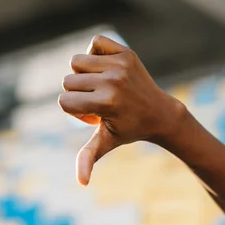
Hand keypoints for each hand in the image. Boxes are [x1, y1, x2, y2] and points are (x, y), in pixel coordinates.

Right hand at [59, 35, 186, 185]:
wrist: (160, 112)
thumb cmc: (129, 129)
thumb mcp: (106, 143)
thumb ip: (88, 158)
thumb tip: (81, 182)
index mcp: (105, 103)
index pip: (64, 101)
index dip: (74, 111)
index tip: (94, 116)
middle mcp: (111, 81)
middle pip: (68, 81)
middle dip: (78, 93)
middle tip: (99, 102)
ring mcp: (119, 65)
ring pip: (76, 61)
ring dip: (83, 73)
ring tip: (100, 85)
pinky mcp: (126, 52)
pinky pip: (95, 42)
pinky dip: (95, 52)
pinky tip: (105, 68)